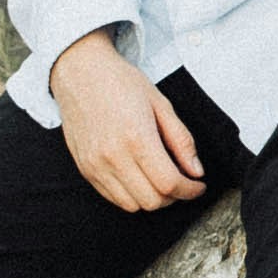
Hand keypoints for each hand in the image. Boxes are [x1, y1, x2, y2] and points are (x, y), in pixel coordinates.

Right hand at [47, 33, 204, 211]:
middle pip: (152, 201)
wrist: (80, 72)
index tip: (198, 186)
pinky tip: (140, 178)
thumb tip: (196, 171)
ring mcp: (95, 165)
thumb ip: (181, 140)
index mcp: (137, 137)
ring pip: (132, 205)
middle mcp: (113, 156)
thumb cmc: (120, 82)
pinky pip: (112, 198)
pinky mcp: (85, 169)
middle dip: (174, 196)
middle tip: (182, 182)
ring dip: (152, 199)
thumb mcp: (160, 104)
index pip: (169, 183)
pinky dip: (131, 196)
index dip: (190, 190)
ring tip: (160, 180)